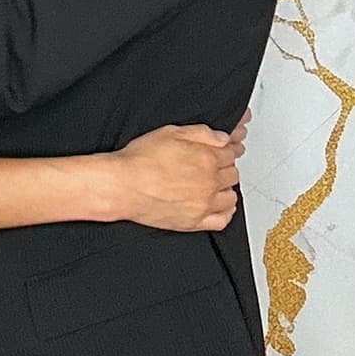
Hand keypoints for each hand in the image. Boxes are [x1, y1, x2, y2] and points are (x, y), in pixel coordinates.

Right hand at [113, 110, 249, 231]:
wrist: (122, 186)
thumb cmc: (140, 160)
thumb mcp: (170, 132)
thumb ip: (201, 133)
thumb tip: (223, 138)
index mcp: (206, 158)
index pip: (230, 153)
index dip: (224, 150)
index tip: (218, 152)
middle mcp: (209, 182)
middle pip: (232, 174)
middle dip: (224, 168)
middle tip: (211, 166)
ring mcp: (204, 204)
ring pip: (230, 196)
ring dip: (225, 188)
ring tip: (213, 184)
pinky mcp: (195, 222)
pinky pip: (223, 220)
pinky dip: (225, 212)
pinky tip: (218, 205)